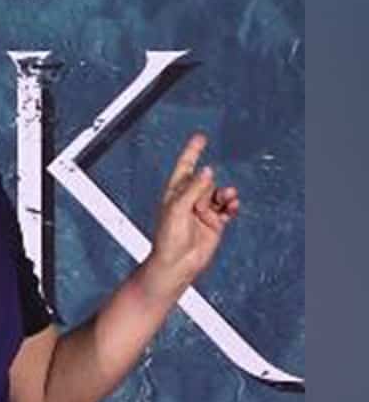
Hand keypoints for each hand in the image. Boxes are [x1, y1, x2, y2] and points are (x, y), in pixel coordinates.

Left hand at [143, 133, 239, 295]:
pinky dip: (231, 206)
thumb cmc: (168, 239)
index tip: (200, 137)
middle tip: (203, 201)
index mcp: (174, 193)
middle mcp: (189, 200)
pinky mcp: (214, 223)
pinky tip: (232, 206)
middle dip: (209, 186)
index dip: (192, 152)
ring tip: (227, 198)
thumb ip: (194, 188)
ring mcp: (202, 211)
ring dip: (225, 194)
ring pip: (219, 194)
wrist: (176, 264)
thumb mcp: (177, 208)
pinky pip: (227, 209)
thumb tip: (207, 171)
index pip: (185, 167)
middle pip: (205, 181)